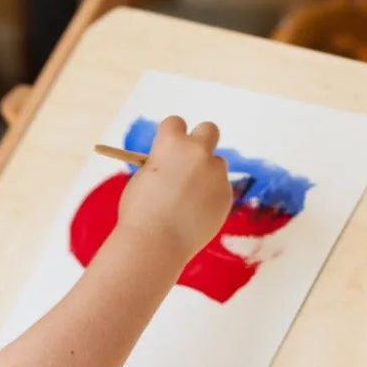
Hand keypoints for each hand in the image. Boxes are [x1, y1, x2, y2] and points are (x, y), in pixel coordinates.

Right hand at [117, 116, 231, 261]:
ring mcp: (214, 173)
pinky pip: (220, 190)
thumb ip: (161, 165)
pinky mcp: (226, 195)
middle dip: (201, 141)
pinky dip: (210, 198)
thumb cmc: (140, 214)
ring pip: (217, 164)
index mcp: (170, 144)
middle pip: (209, 130)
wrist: (155, 244)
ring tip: (189, 200)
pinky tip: (195, 216)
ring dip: (207, 175)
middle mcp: (197, 152)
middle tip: (193, 161)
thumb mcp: (143, 179)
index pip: (176, 122)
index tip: (169, 148)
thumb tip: (172, 164)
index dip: (172, 136)